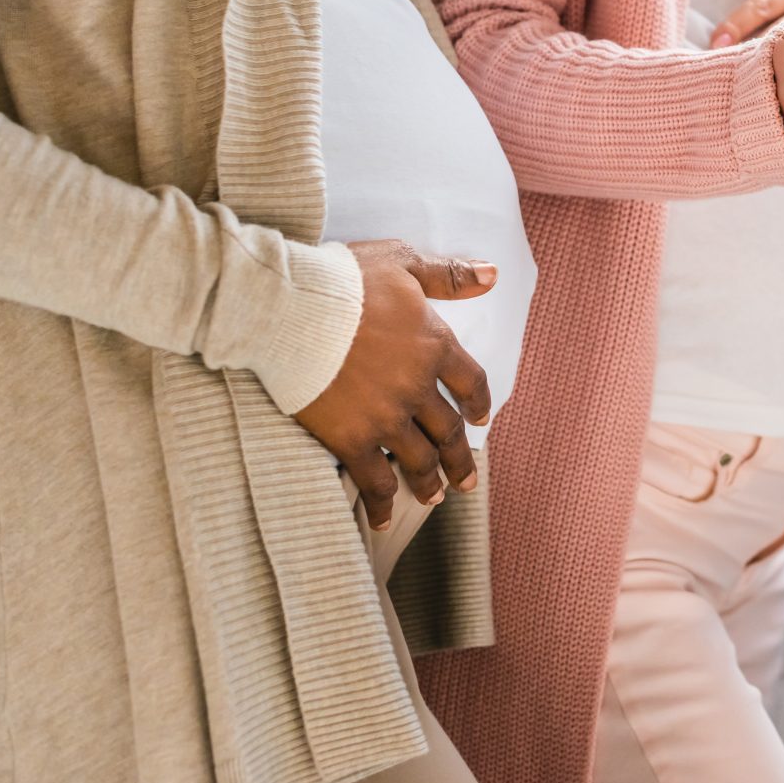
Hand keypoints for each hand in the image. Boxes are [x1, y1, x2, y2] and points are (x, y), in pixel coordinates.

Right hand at [295, 240, 495, 530]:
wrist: (292, 308)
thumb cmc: (345, 279)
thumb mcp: (403, 262)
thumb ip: (448, 275)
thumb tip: (491, 275)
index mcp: (435, 345)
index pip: (470, 382)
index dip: (478, 403)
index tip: (480, 420)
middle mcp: (417, 387)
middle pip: (448, 430)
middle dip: (459, 459)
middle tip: (466, 481)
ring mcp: (386, 417)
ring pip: (418, 459)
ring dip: (428, 482)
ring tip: (433, 498)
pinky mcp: (350, 438)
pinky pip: (371, 479)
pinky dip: (379, 502)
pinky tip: (381, 520)